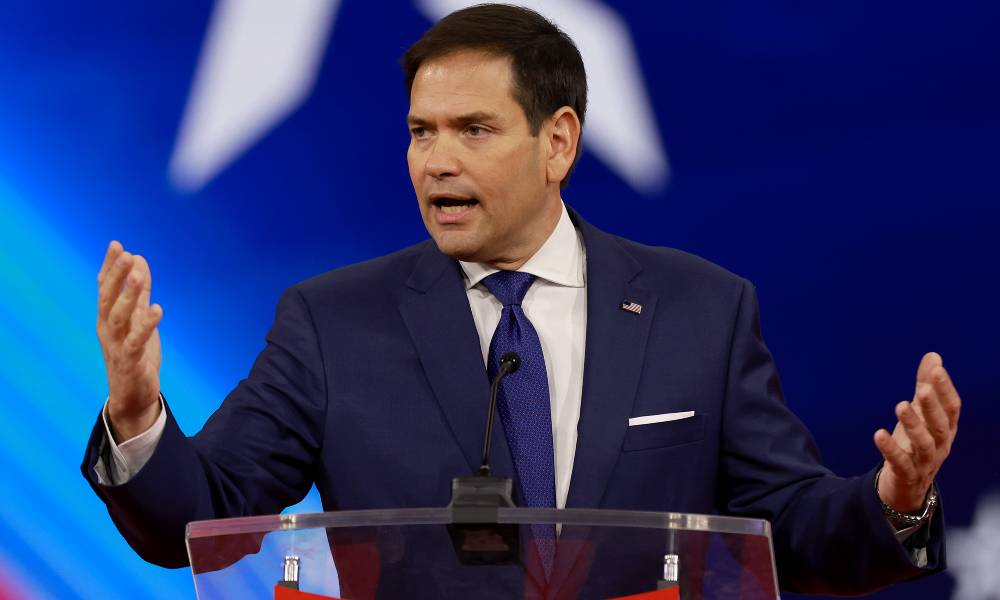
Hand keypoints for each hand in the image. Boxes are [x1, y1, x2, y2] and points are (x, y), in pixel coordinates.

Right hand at [96, 241, 162, 441]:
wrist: (132, 395)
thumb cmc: (134, 354)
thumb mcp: (137, 318)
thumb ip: (138, 291)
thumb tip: (139, 259)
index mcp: (107, 318)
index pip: (105, 288)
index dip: (110, 267)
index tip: (116, 244)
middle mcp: (107, 329)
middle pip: (108, 299)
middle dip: (116, 276)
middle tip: (125, 254)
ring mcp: (116, 345)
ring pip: (119, 317)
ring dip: (129, 296)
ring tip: (139, 277)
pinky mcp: (130, 361)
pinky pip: (136, 341)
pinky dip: (146, 325)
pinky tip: (157, 309)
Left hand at [874, 352, 960, 511]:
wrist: (907, 486)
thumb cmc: (916, 443)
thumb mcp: (922, 414)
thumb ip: (926, 385)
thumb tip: (934, 356)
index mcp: (946, 428)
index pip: (952, 408)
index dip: (946, 389)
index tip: (937, 370)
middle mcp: (940, 445)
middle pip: (940, 425)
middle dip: (932, 407)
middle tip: (921, 389)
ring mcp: (925, 462)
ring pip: (924, 444)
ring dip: (913, 425)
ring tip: (900, 406)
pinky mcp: (907, 475)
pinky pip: (900, 463)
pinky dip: (891, 450)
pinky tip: (878, 434)